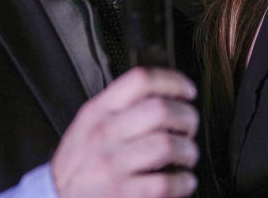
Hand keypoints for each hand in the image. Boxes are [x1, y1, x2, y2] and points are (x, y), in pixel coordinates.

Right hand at [51, 67, 198, 197]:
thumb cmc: (78, 162)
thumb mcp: (88, 123)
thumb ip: (119, 106)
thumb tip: (165, 93)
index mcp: (98, 111)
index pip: (140, 80)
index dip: (173, 81)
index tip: (187, 91)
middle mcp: (105, 134)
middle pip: (161, 110)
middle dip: (187, 117)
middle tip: (189, 127)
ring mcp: (112, 165)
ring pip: (168, 146)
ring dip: (188, 151)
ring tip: (186, 155)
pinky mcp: (122, 195)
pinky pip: (166, 183)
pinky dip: (183, 182)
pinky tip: (182, 181)